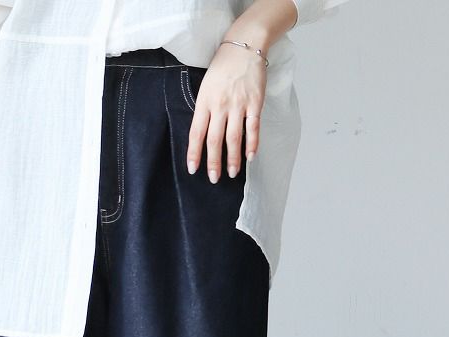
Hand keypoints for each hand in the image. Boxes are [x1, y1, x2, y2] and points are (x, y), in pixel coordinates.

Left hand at [186, 41, 266, 182]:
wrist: (244, 46)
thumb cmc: (222, 67)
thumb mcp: (206, 87)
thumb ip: (205, 110)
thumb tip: (202, 135)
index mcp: (205, 102)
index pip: (196, 133)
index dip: (194, 153)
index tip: (193, 169)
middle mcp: (220, 106)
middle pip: (215, 140)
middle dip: (214, 162)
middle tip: (214, 178)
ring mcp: (238, 105)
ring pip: (234, 138)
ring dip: (233, 158)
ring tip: (232, 173)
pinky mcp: (255, 103)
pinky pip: (253, 128)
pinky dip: (252, 144)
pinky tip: (251, 157)